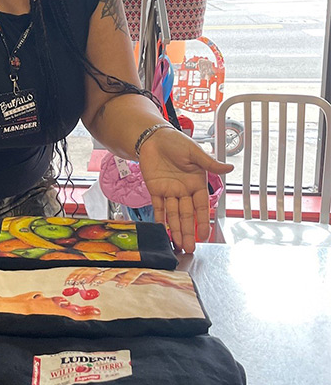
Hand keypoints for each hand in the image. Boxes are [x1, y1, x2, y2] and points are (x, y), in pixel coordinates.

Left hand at [137, 128, 232, 252]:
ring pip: (174, 214)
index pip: (201, 206)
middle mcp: (184, 190)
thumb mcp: (194, 152)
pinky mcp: (155, 189)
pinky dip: (159, 218)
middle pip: (187, 214)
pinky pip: (158, 207)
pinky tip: (162, 230)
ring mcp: (169, 191)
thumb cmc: (176, 141)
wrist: (153, 137)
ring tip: (178, 244)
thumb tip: (230, 167)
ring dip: (176, 229)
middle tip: (190, 247)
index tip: (205, 235)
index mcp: (196, 182)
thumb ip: (209, 163)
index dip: (202, 221)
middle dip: (188, 231)